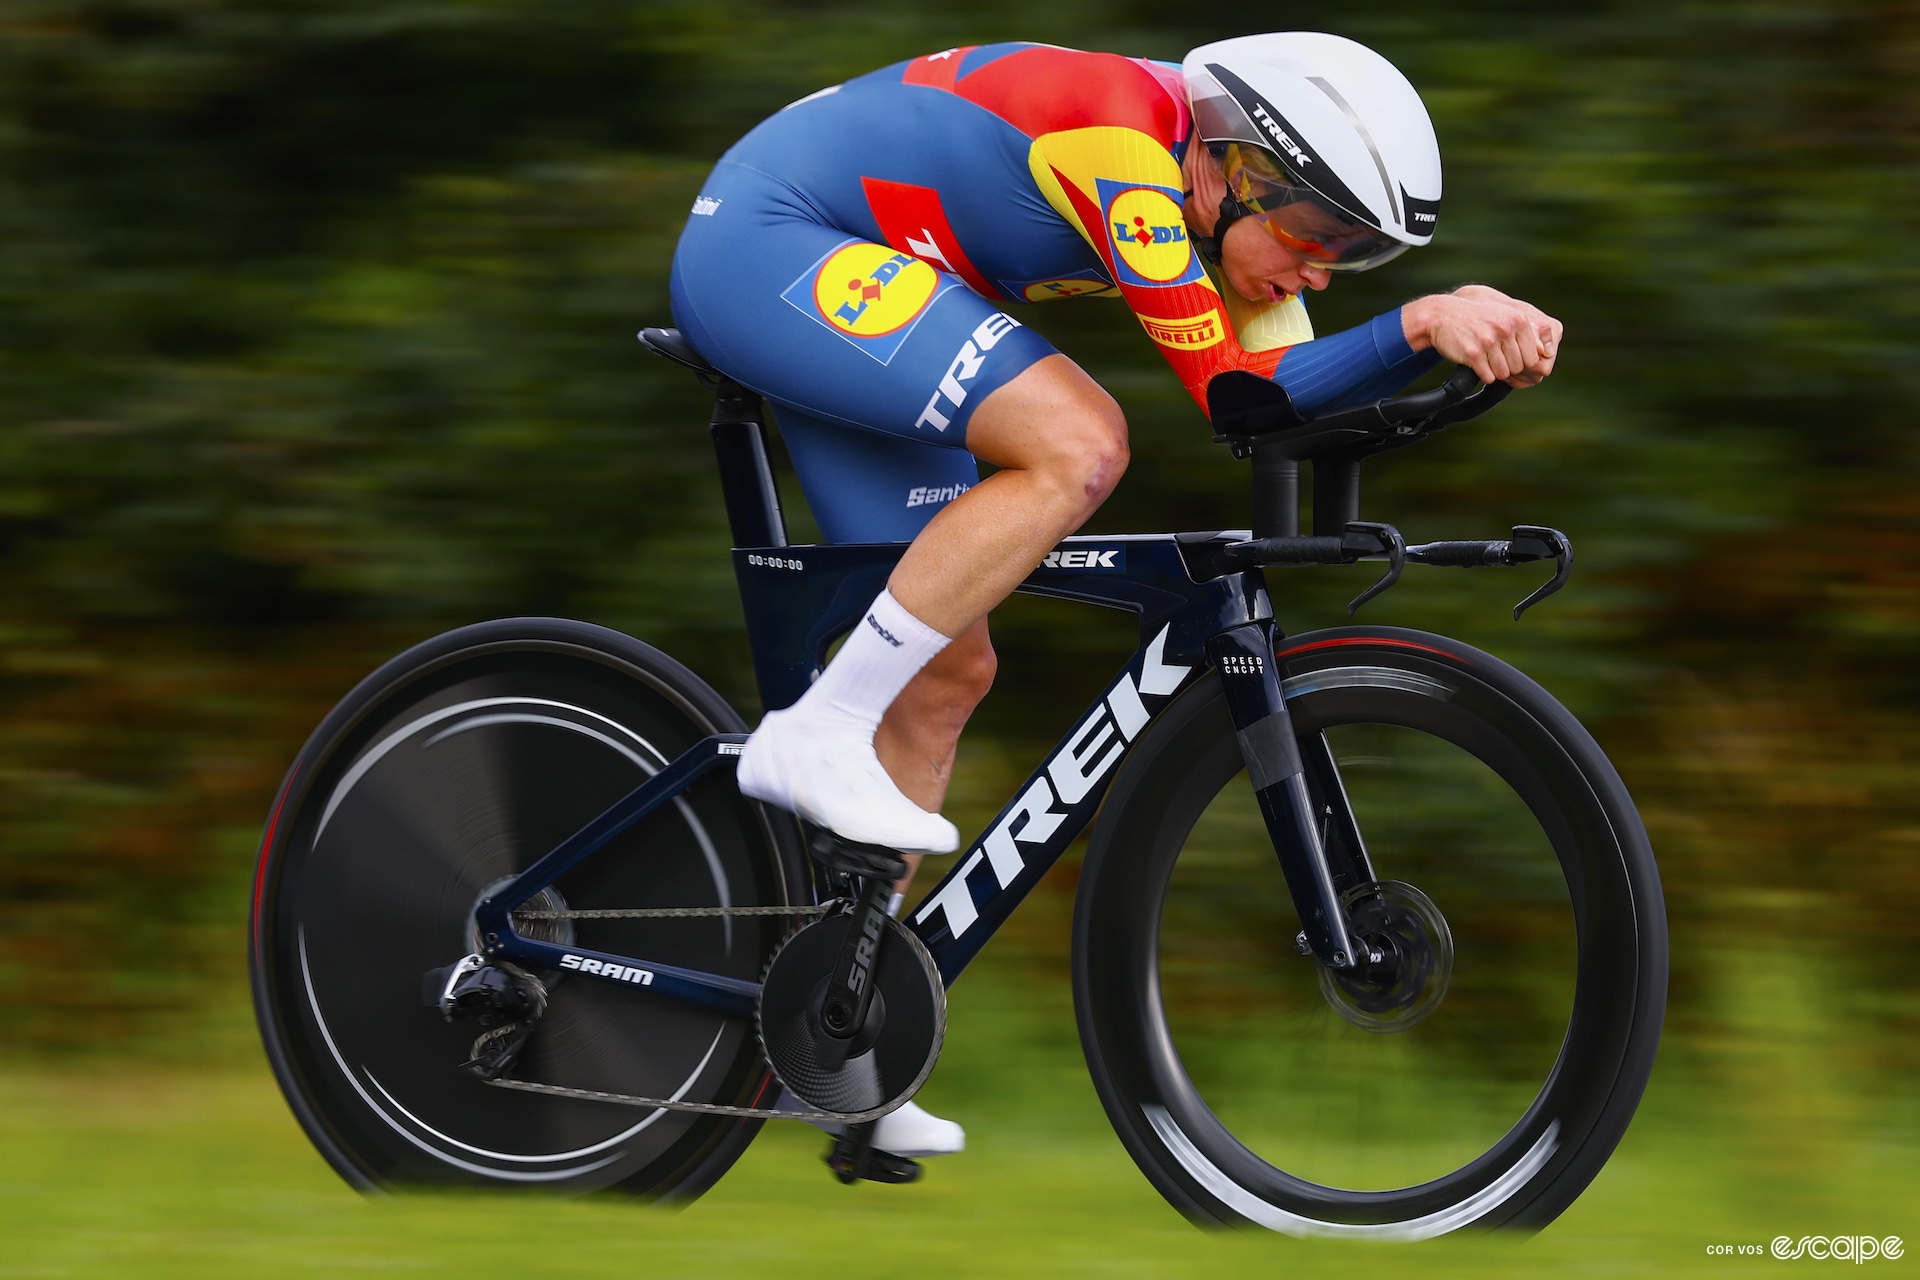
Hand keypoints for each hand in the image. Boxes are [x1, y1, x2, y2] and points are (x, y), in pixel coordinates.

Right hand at [1403, 285, 1562, 387]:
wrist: (1442, 316)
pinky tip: (1475, 363)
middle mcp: (1505, 329)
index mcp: (1518, 320)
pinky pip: (1487, 377)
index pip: (1533, 356)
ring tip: (1485, 360)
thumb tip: (1543, 353)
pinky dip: (1482, 375)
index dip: (1522, 363)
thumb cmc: (1475, 319)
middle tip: (1494, 360)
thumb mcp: (1503, 317)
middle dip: (1507, 368)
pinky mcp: (1473, 353)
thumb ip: (1524, 332)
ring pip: (1503, 374)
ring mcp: (1489, 341)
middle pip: (1518, 366)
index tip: (1510, 360)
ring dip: (1494, 372)